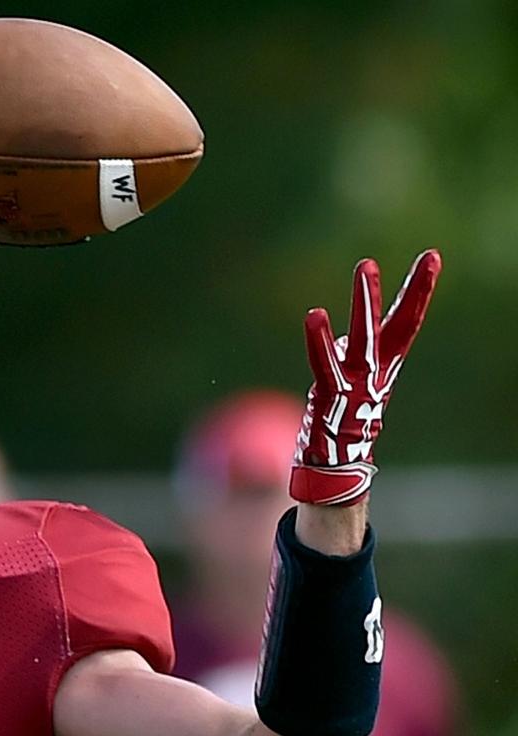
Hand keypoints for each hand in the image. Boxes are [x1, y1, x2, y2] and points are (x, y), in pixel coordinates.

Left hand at [289, 250, 441, 505]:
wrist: (336, 466)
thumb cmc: (341, 419)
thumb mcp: (350, 382)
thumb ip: (348, 355)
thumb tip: (340, 336)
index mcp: (383, 366)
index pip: (406, 322)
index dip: (418, 290)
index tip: (432, 257)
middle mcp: (375, 371)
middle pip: (396, 324)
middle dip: (413, 289)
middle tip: (431, 256)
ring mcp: (355, 382)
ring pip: (364, 335)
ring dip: (366, 299)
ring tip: (368, 265)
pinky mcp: (330, 393)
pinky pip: (324, 362)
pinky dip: (319, 339)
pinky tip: (315, 314)